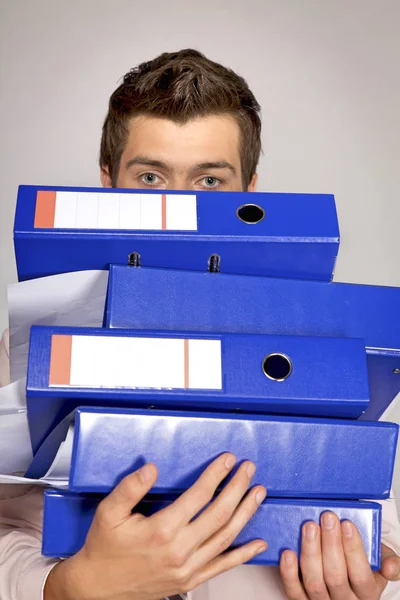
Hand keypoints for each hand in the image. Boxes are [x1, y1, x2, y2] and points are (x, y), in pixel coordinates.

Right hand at [44, 453, 266, 599]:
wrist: (97, 589)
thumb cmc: (104, 548)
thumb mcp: (108, 512)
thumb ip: (130, 488)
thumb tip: (151, 469)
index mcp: (161, 530)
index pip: (198, 496)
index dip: (216, 475)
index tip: (228, 460)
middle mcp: (179, 550)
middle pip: (218, 514)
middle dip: (237, 488)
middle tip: (248, 469)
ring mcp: (187, 568)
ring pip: (225, 537)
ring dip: (245, 513)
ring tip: (258, 493)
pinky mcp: (189, 581)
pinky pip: (222, 566)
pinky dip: (243, 554)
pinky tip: (258, 543)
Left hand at [280, 511, 399, 598]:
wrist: (345, 587)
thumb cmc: (360, 569)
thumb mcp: (380, 564)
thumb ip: (387, 560)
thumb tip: (390, 566)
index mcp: (366, 593)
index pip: (361, 574)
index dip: (353, 549)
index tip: (347, 524)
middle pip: (335, 576)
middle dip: (330, 543)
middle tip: (327, 518)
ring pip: (314, 582)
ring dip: (310, 552)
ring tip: (309, 527)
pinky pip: (293, 590)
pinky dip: (288, 572)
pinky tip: (288, 552)